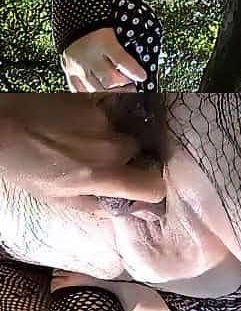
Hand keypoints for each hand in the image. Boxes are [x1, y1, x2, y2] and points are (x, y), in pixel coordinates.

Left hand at [0, 95, 164, 209]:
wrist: (2, 124)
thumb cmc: (27, 167)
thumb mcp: (59, 198)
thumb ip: (100, 206)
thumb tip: (133, 210)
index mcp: (103, 176)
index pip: (154, 186)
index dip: (152, 190)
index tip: (143, 190)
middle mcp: (111, 147)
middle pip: (140, 155)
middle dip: (128, 160)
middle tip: (103, 162)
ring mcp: (105, 120)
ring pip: (125, 133)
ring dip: (113, 139)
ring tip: (85, 141)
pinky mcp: (97, 100)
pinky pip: (112, 115)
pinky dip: (101, 122)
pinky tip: (79, 125)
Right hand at [62, 28, 145, 91]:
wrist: (71, 14)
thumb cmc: (97, 21)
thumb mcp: (114, 29)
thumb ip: (125, 47)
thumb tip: (138, 65)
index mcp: (103, 41)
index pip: (121, 60)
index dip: (134, 71)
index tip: (143, 77)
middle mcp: (89, 55)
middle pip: (108, 79)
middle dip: (124, 86)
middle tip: (134, 88)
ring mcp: (77, 65)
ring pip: (95, 89)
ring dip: (111, 94)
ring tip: (121, 94)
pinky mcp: (68, 71)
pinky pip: (79, 90)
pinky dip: (93, 96)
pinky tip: (103, 98)